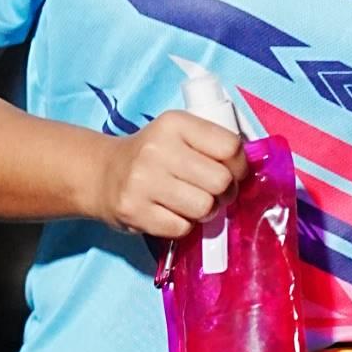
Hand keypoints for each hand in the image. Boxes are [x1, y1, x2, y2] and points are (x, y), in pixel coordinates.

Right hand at [89, 111, 246, 242]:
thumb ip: (211, 145)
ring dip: (205, 211)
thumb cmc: (151, 156)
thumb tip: (249, 169)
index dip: (239, 165)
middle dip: (224, 192)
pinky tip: (170, 213)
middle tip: (213, 193)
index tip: (233, 172)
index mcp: (174, 123)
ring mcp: (143, 181)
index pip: (230, 146)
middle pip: (221, 181)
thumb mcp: (178, 135)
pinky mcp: (134, 211)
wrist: (102, 174)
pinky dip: (183, 225)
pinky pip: (182, 228)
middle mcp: (157, 149)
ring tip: (190, 203)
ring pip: (204, 207)